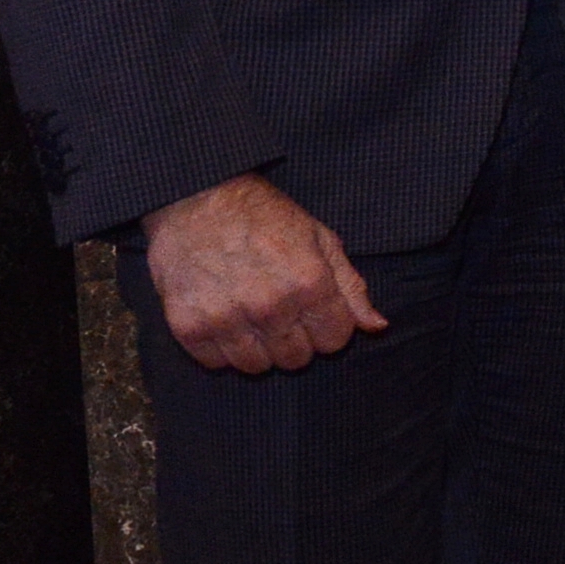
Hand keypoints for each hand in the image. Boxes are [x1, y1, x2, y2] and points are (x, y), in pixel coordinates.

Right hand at [142, 172, 384, 373]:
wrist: (195, 196)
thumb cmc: (263, 215)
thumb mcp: (319, 239)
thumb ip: (350, 287)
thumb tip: (377, 326)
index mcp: (308, 284)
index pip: (335, 341)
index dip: (327, 326)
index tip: (311, 309)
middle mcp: (269, 306)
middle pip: (296, 359)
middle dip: (294, 339)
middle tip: (278, 311)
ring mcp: (226, 319)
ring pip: (256, 367)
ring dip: (257, 347)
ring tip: (249, 315)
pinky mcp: (188, 326)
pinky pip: (215, 363)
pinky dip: (220, 348)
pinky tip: (222, 318)